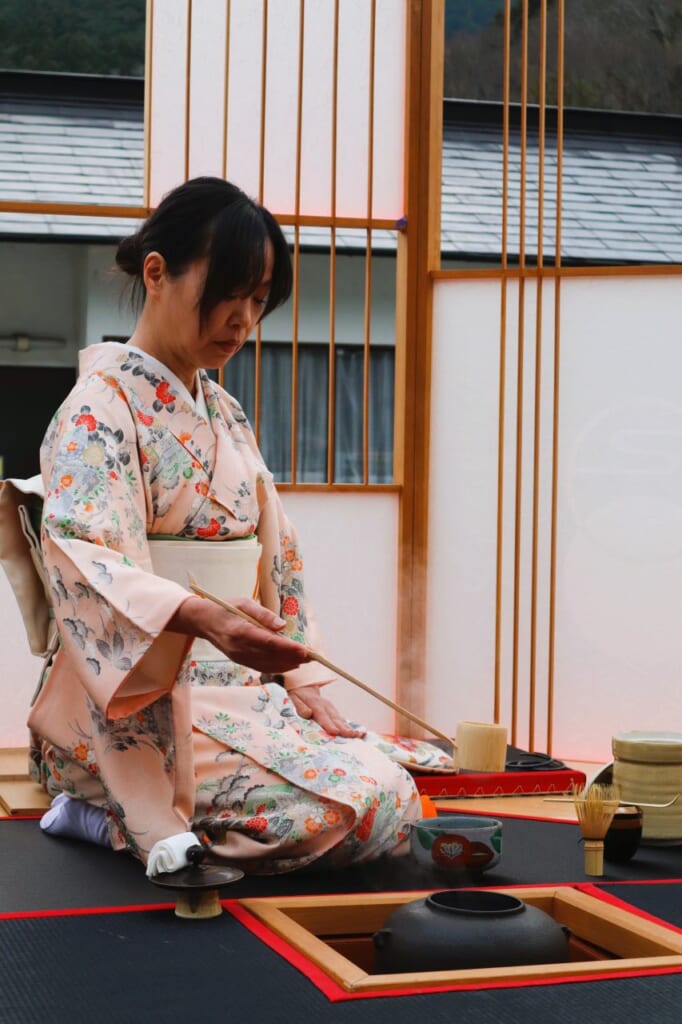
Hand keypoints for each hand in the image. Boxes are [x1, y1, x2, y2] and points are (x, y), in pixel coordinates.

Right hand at [169, 596, 310, 673]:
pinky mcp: (240, 661)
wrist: (204, 621)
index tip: (305, 649)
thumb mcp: (244, 603)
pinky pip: (262, 666)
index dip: (288, 648)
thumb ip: (263, 614)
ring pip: (268, 665)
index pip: (269, 643)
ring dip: (288, 664)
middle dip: (293, 657)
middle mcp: (240, 648)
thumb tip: (283, 625)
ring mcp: (239, 657)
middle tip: (313, 656)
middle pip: (271, 656)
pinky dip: (278, 666)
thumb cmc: (225, 608)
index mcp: (240, 631)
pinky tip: (290, 664)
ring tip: (305, 660)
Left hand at [288, 684, 365, 737]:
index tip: (335, 732)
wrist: (304, 687)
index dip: (328, 724)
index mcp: (315, 704)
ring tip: (358, 735)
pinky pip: (342, 720)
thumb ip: (300, 707)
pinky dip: (349, 726)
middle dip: (344, 728)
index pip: (322, 715)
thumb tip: (308, 713)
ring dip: (349, 727)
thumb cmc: (297, 696)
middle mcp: (326, 706)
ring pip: (340, 719)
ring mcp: (331, 709)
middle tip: (352, 736)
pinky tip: (357, 733)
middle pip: (335, 718)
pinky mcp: (334, 712)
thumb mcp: (293, 699)